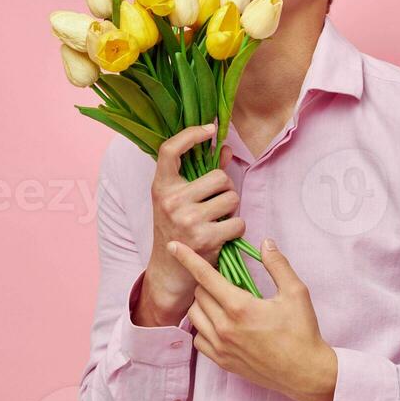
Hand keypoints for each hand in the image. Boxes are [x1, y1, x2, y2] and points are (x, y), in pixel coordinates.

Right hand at [144, 122, 245, 321]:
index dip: (191, 134)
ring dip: (232, 209)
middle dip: (225, 189)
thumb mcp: (179, 200)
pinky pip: (238, 221)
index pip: (170, 149)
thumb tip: (227, 149)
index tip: (210, 129)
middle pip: (219, 176)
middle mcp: (171, 200)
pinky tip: (223, 235)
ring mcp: (187, 219)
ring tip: (218, 219)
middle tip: (215, 203)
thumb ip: (201, 173)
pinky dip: (236, 228)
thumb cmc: (177, 229)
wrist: (169, 271)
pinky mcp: (205, 238)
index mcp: (161, 186)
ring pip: (232, 197)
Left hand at [166, 236, 337, 400]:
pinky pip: (198, 339)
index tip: (174, 246)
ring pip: (194, 316)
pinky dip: (203, 327)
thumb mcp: (296, 293)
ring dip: (202, 303)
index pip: (205, 276)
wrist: (305, 372)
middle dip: (207, 281)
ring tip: (220, 300)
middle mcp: (224, 327)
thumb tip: (265, 243)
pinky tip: (219, 323)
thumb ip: (277, 265)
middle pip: (198, 294)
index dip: (188, 258)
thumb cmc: (302, 332)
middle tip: (224, 279)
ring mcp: (221, 347)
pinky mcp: (222, 361)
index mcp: (240, 307)